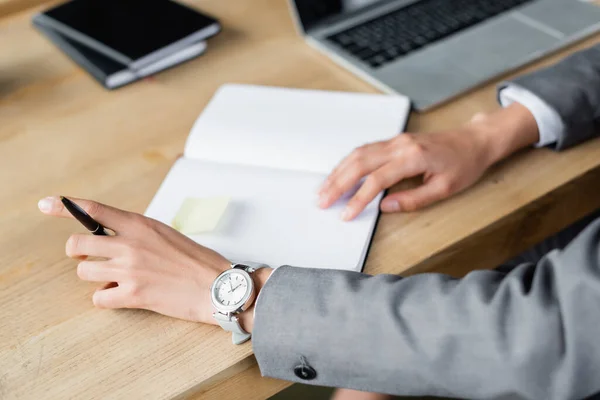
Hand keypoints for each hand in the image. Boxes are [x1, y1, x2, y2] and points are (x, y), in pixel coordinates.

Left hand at [38, 196, 269, 328]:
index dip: (65, 206)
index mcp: (140, 225)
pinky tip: (122, 296)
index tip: (46, 204)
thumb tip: (113, 238)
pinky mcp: (133, 296)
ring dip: (96, 277)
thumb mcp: (166, 234)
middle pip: (77, 244)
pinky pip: (98, 299)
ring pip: (84, 273)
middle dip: (78, 253)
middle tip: (90, 258)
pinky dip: (106, 299)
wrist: (217, 286)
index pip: (93, 210)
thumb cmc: (197, 261)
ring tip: (116, 280)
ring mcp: (129, 271)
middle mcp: (130, 245)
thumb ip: (138, 233)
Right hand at [318, 103, 539, 219]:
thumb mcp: (445, 188)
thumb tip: (384, 207)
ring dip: (338, 171)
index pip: (377, 179)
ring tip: (324, 189)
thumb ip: (413, 199)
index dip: (359, 199)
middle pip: (359, 162)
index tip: (346, 214)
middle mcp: (400, 145)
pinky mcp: (394, 140)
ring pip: (358, 153)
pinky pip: (365, 149)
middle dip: (338, 183)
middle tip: (322, 201)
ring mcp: (395, 140)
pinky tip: (339, 173)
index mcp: (413, 157)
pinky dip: (348, 162)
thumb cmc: (465, 164)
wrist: (475, 140)